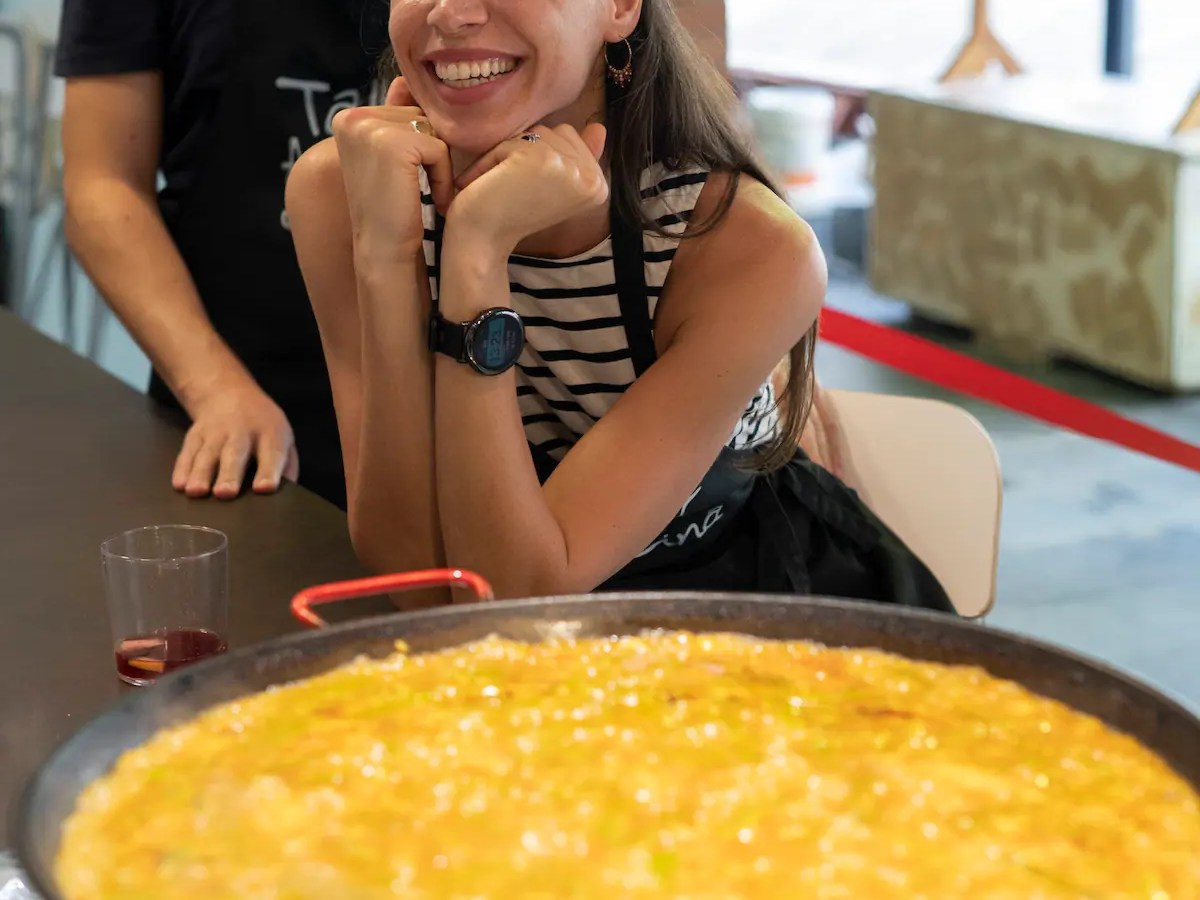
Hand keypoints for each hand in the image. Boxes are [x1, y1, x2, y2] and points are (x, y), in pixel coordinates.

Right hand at [171, 381, 298, 499]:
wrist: (229, 392)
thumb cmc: (263, 427)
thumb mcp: (283, 438)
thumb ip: (287, 466)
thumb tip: (287, 496)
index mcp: (270, 433)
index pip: (271, 452)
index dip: (269, 471)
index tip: (265, 489)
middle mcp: (242, 431)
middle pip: (235, 453)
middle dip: (229, 474)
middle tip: (225, 494)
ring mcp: (215, 432)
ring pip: (207, 453)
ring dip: (201, 473)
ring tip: (197, 492)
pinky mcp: (194, 434)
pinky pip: (187, 452)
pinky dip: (182, 468)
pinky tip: (179, 485)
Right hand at [329, 77, 453, 262]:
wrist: (384, 253)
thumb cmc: (392, 211)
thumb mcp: (390, 158)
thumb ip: (395, 118)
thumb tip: (404, 80)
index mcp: (348, 118)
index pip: (408, 112)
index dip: (420, 148)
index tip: (406, 181)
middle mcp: (352, 117)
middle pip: (421, 116)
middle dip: (430, 154)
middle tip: (415, 191)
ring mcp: (369, 128)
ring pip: (433, 131)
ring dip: (438, 166)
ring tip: (422, 195)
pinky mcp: (392, 144)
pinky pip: (439, 148)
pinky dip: (443, 176)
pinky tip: (432, 199)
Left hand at [448, 123, 608, 254]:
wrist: (484, 239)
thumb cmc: (514, 212)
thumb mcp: (553, 184)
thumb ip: (578, 156)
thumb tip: (600, 127)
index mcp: (599, 186)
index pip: (571, 137)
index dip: (542, 156)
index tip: (534, 189)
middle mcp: (592, 179)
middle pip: (555, 132)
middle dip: (528, 152)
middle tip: (519, 188)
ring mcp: (571, 169)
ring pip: (534, 134)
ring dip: (511, 154)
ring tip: (506, 186)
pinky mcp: (545, 160)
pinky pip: (514, 140)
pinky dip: (494, 157)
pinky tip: (494, 183)